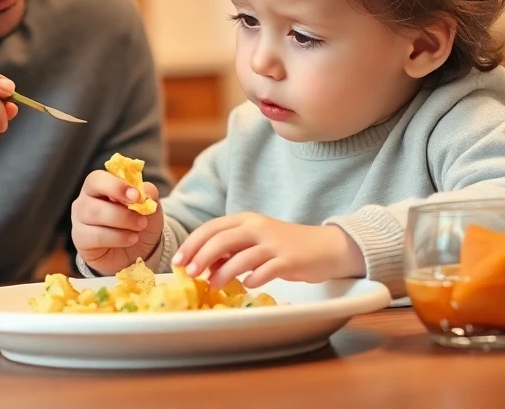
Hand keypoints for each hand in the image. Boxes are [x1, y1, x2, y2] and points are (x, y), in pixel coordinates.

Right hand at [71, 171, 163, 275]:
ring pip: (94, 215)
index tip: (136, 196)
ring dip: (122, 223)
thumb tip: (145, 191)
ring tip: (138, 230)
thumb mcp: (150, 207)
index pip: (97, 179)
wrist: (138, 252)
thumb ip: (149, 194)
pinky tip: (130, 240)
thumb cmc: (138, 222)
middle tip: (142, 220)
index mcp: (99, 186)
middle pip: (93, 199)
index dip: (116, 186)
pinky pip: (95, 236)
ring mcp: (80, 220)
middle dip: (122, 210)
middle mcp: (84, 200)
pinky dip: (117, 238)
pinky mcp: (81, 239)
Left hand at [172, 213, 365, 288]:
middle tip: (189, 273)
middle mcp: (258, 227)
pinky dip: (252, 279)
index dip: (192, 244)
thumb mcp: (255, 241)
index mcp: (246, 219)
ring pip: (241, 256)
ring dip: (222, 272)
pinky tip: (246, 285)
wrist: (326, 247)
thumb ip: (231, 249)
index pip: (212, 228)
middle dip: (201, 257)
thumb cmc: (285, 245)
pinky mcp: (289, 260)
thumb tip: (203, 264)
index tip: (178, 261)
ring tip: (212, 284)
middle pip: (222, 239)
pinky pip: (266, 270)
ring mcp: (274, 243)